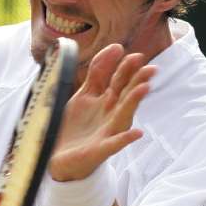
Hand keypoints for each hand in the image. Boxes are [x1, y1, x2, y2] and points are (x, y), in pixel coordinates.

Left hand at [49, 44, 154, 180]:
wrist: (58, 158)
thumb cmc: (74, 126)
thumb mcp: (83, 95)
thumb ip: (96, 74)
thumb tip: (115, 48)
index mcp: (103, 98)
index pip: (114, 77)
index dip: (116, 63)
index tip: (119, 48)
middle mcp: (109, 112)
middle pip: (124, 92)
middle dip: (136, 78)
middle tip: (147, 65)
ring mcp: (107, 130)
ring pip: (124, 113)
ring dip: (134, 100)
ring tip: (144, 88)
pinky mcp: (101, 149)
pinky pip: (115, 144)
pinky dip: (126, 139)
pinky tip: (137, 133)